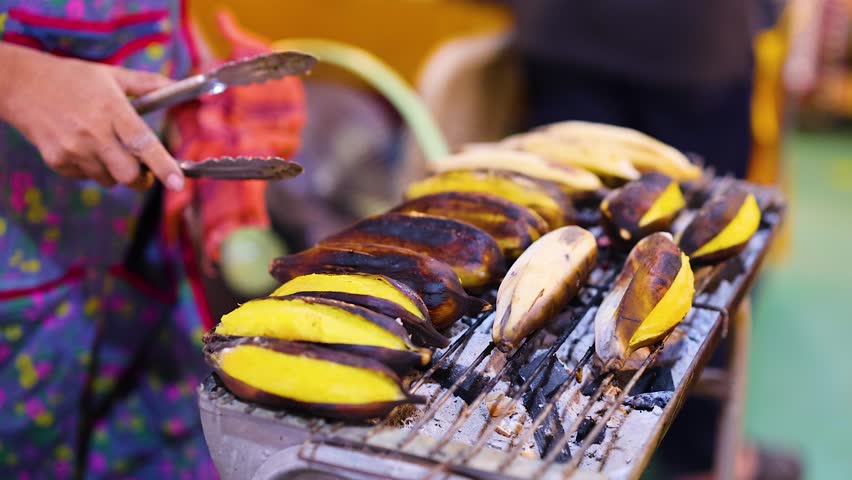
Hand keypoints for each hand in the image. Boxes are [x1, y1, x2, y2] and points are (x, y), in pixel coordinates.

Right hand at [0, 43, 183, 189]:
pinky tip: (82, 147)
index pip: (142, 143)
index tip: (178, 183)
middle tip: (143, 170)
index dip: (162, 166)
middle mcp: (92, 132)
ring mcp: (72, 149)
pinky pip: (86, 177)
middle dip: (142, 179)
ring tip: (104, 147)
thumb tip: (177, 85)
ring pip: (109, 180)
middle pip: (128, 175)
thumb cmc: (72, 79)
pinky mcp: (56, 161)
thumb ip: (148, 83)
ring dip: (115, 172)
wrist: (20, 85)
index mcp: (111, 109)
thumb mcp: (112, 75)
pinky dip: (91, 169)